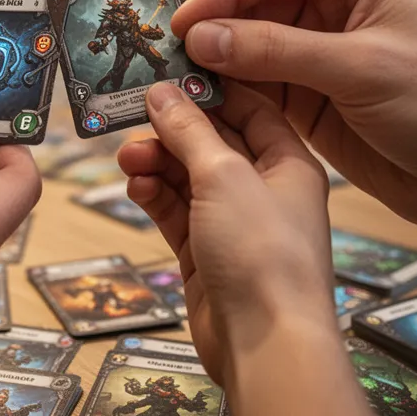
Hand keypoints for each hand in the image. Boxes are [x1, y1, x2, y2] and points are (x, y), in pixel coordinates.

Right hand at [118, 81, 334, 387]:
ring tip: (128, 160)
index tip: (167, 70)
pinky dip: (155, 198)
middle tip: (132, 117)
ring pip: (187, 178)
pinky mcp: (207, 253)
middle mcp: (263, 189)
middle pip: (211, 143)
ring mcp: (234, 224)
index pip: (248, 108)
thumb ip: (189, 131)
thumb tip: (161, 92)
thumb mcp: (223, 176)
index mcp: (288, 163)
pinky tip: (137, 189)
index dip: (209, 88)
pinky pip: (176, 212)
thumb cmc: (263, 254)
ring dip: (157, 164)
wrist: (266, 345)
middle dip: (171, 130)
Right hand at [172, 0, 416, 255]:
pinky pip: (255, 79)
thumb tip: (202, 38)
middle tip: (166, 50)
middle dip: (211, 23)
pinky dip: (226, 88)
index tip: (184, 21)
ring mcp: (317, 46)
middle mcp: (334, 0)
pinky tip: (197, 99)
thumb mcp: (361, 69)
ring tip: (171, 76)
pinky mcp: (307, 89)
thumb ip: (277, 51)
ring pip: (247, 40)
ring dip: (212, 58)